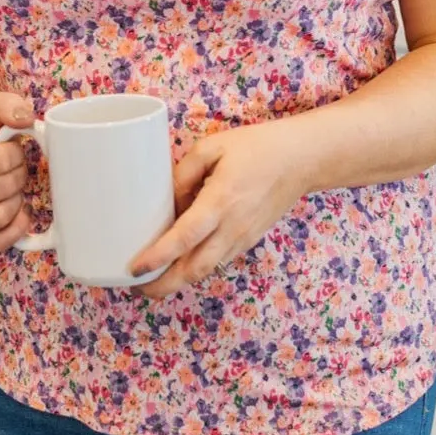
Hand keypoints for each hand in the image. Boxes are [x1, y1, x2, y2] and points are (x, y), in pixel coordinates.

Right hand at [0, 91, 37, 251]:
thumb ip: (7, 105)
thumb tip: (26, 118)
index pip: (1, 160)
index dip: (16, 153)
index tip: (10, 149)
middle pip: (5, 188)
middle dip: (19, 174)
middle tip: (13, 167)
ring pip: (3, 215)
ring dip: (17, 198)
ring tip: (11, 185)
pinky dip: (15, 229)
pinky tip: (18, 211)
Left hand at [126, 117, 312, 298]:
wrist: (301, 161)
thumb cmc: (256, 148)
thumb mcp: (213, 147)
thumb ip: (184, 172)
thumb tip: (167, 200)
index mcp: (220, 201)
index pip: (184, 238)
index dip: (158, 257)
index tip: (135, 268)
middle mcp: (232, 227)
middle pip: (194, 269)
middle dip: (164, 285)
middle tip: (137, 288)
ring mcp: (242, 238)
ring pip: (206, 271)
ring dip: (179, 281)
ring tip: (152, 282)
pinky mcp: (248, 241)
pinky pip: (219, 262)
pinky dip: (197, 269)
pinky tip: (181, 265)